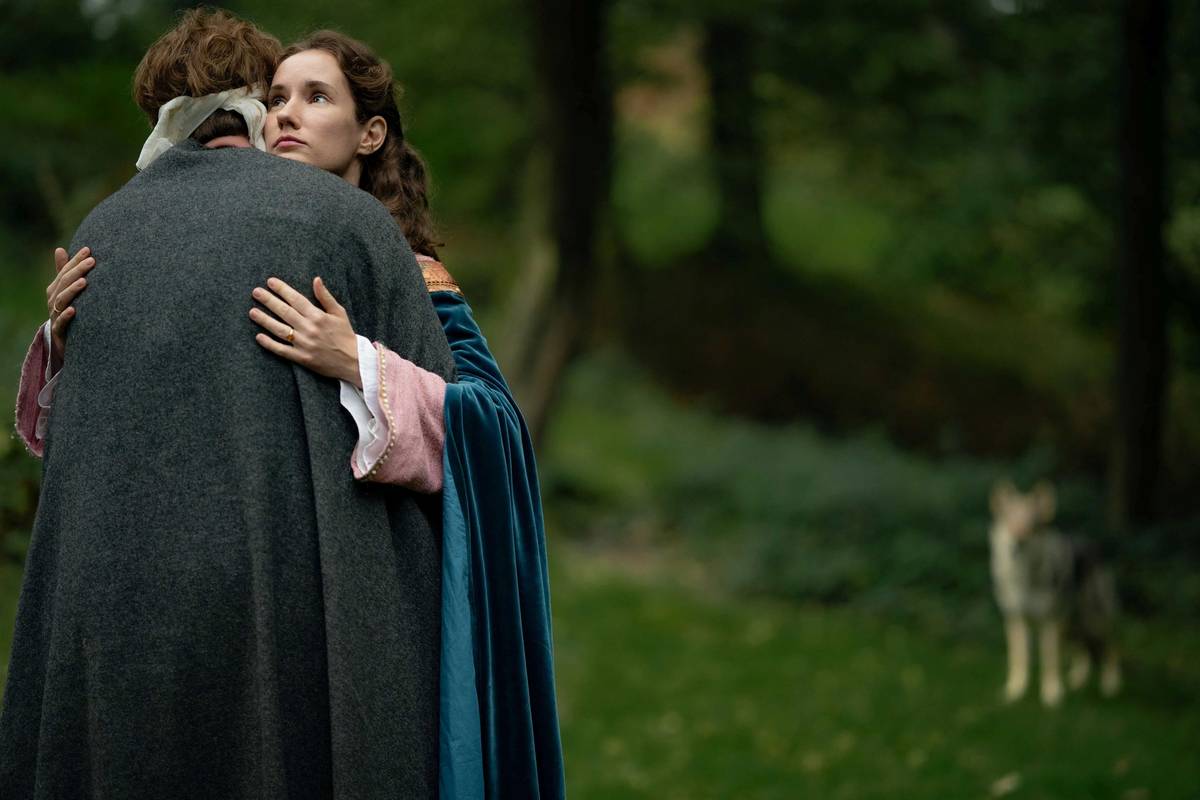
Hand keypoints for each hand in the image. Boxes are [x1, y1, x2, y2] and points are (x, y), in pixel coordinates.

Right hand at [45, 246, 94, 369]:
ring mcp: (55, 315)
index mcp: (55, 289)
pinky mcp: (59, 331)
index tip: (89, 250)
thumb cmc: (68, 311)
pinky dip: (66, 316)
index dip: (75, 260)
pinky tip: (74, 310)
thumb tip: (59, 249)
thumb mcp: (66, 291)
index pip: (65, 271)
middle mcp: (53, 300)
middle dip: (77, 271)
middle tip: (92, 261)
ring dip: (72, 291)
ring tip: (84, 282)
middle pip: (64, 283)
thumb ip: (64, 272)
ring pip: (61, 301)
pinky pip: (61, 323)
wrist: (64, 341)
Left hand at [250, 276, 360, 386]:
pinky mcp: (302, 358)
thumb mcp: (339, 313)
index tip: (270, 282)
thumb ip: (325, 297)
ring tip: (252, 312)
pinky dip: (270, 344)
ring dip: (264, 320)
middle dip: (268, 301)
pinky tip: (259, 337)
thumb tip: (316, 279)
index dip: (282, 289)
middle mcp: (309, 329)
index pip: (296, 299)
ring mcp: (304, 344)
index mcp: (318, 316)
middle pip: (284, 312)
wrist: (353, 361)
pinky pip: (282, 350)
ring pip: (280, 330)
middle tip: (255, 292)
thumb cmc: (345, 335)